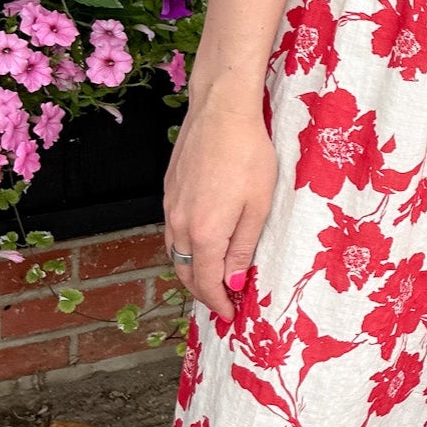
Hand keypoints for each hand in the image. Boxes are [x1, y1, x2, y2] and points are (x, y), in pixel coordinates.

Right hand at [163, 95, 276, 321]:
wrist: (220, 111)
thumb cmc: (248, 155)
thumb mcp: (257, 207)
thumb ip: (242, 249)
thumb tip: (233, 285)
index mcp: (204, 233)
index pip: (206, 283)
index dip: (218, 304)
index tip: (230, 316)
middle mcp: (180, 224)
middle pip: (186, 273)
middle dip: (203, 294)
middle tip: (222, 304)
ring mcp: (170, 207)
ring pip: (175, 254)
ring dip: (191, 272)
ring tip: (212, 281)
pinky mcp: (168, 191)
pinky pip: (172, 233)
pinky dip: (184, 250)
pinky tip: (200, 247)